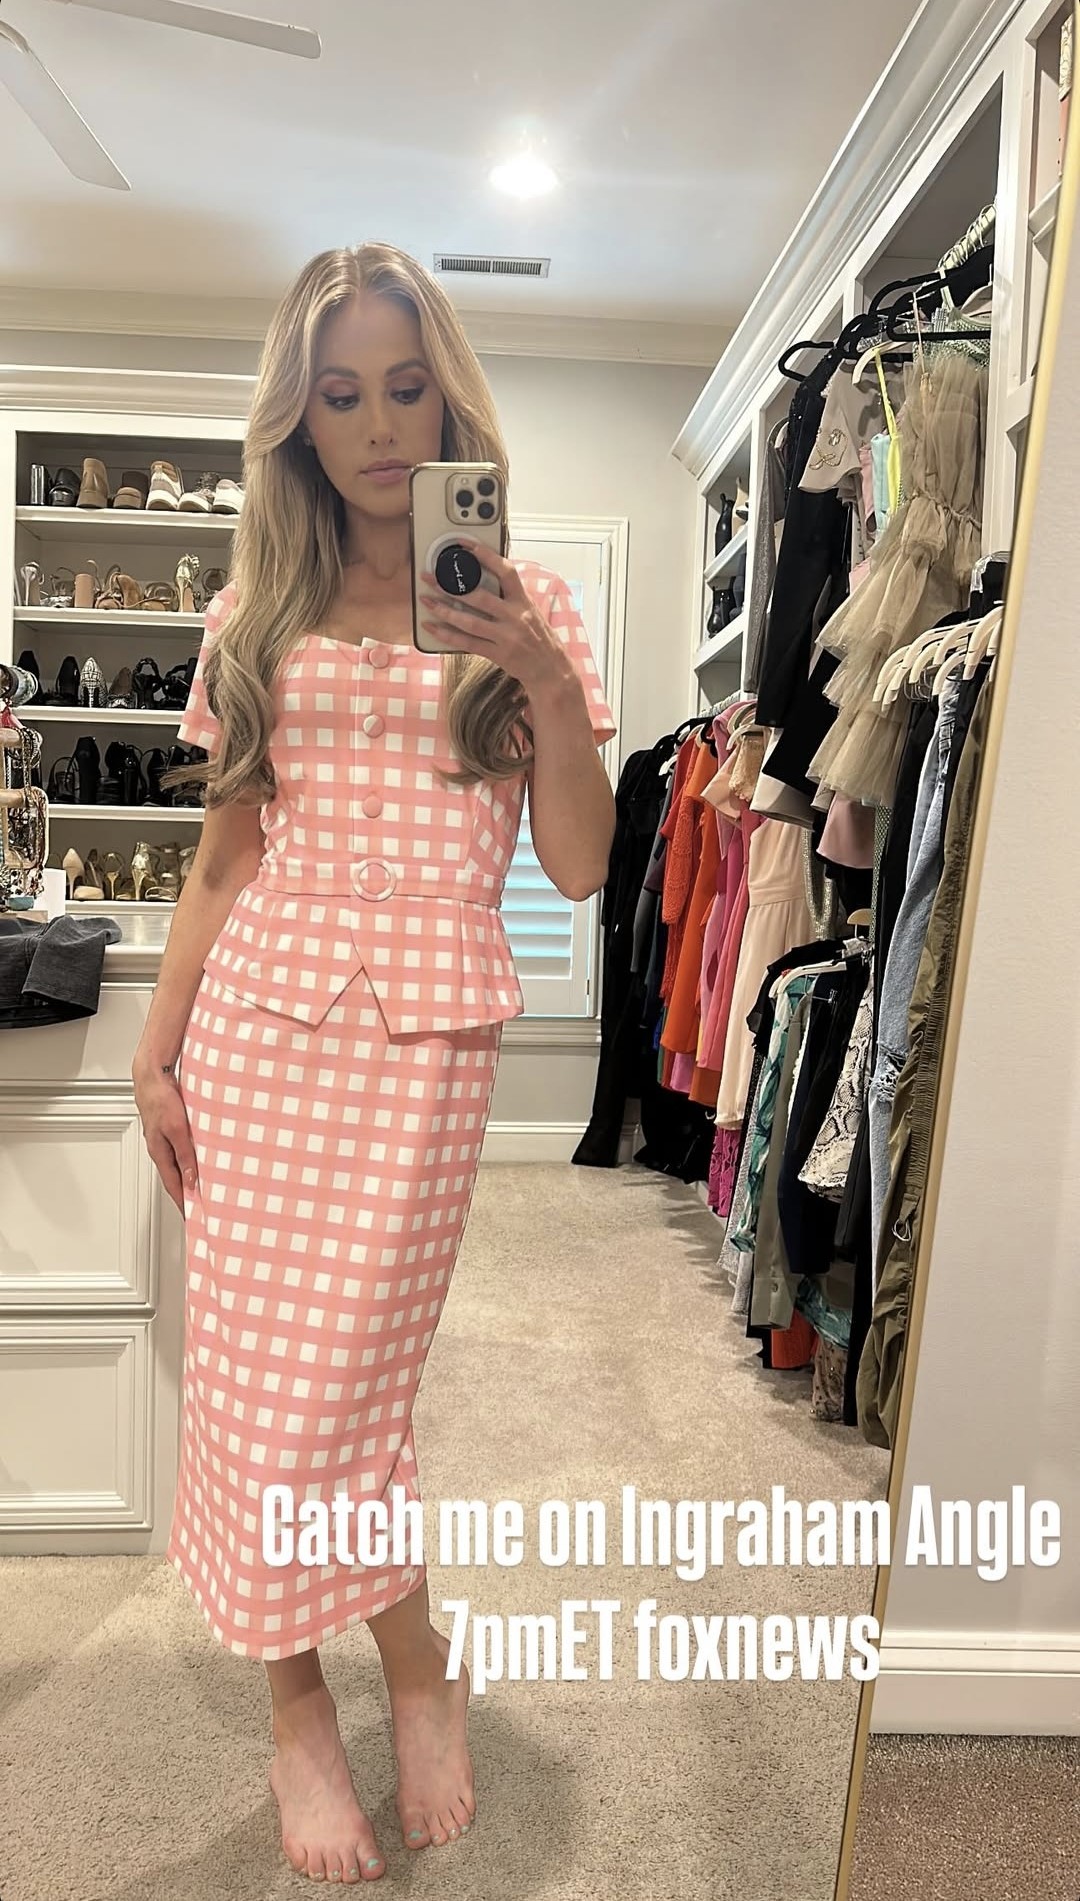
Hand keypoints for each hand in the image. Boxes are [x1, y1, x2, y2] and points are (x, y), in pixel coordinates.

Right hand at [133, 1063, 198, 1216]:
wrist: (152, 1076)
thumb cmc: (160, 1099)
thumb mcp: (178, 1130)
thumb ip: (186, 1155)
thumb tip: (192, 1179)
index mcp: (160, 1153)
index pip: (173, 1186)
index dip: (184, 1202)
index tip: (193, 1217)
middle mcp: (161, 1149)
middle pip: (176, 1177)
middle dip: (187, 1194)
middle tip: (201, 1207)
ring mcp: (164, 1139)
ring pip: (179, 1164)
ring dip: (190, 1176)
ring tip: (203, 1187)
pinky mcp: (169, 1129)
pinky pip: (181, 1150)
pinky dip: (190, 1159)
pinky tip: (199, 1159)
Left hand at [418, 540, 570, 696]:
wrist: (552, 671)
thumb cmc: (540, 639)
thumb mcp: (531, 611)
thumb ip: (511, 597)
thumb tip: (486, 579)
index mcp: (524, 601)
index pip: (506, 571)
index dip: (485, 556)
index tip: (465, 546)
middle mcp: (516, 617)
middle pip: (479, 597)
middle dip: (451, 586)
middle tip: (430, 577)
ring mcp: (506, 637)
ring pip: (469, 621)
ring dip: (444, 610)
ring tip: (426, 601)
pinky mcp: (498, 655)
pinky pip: (468, 644)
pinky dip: (447, 635)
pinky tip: (433, 628)